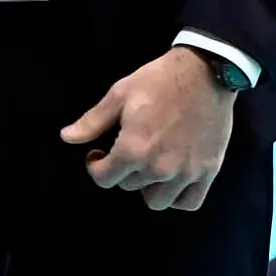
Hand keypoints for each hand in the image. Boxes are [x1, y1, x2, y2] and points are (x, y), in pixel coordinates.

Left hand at [62, 46, 237, 210]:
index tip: (98, 153)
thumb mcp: (118, 95)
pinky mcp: (209, 172)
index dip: (95, 167)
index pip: (104, 179)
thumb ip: (92, 122)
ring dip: (147, 187)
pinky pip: (190, 202)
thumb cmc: (158, 82)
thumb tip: (66, 138)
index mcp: (133, 150)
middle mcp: (159, 168)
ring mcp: (187, 173)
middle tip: (125, 151)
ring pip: (157, 201)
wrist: (205, 74)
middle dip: (121, 171)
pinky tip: (171, 180)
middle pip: (129, 186)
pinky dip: (177, 197)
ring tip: (147, 166)